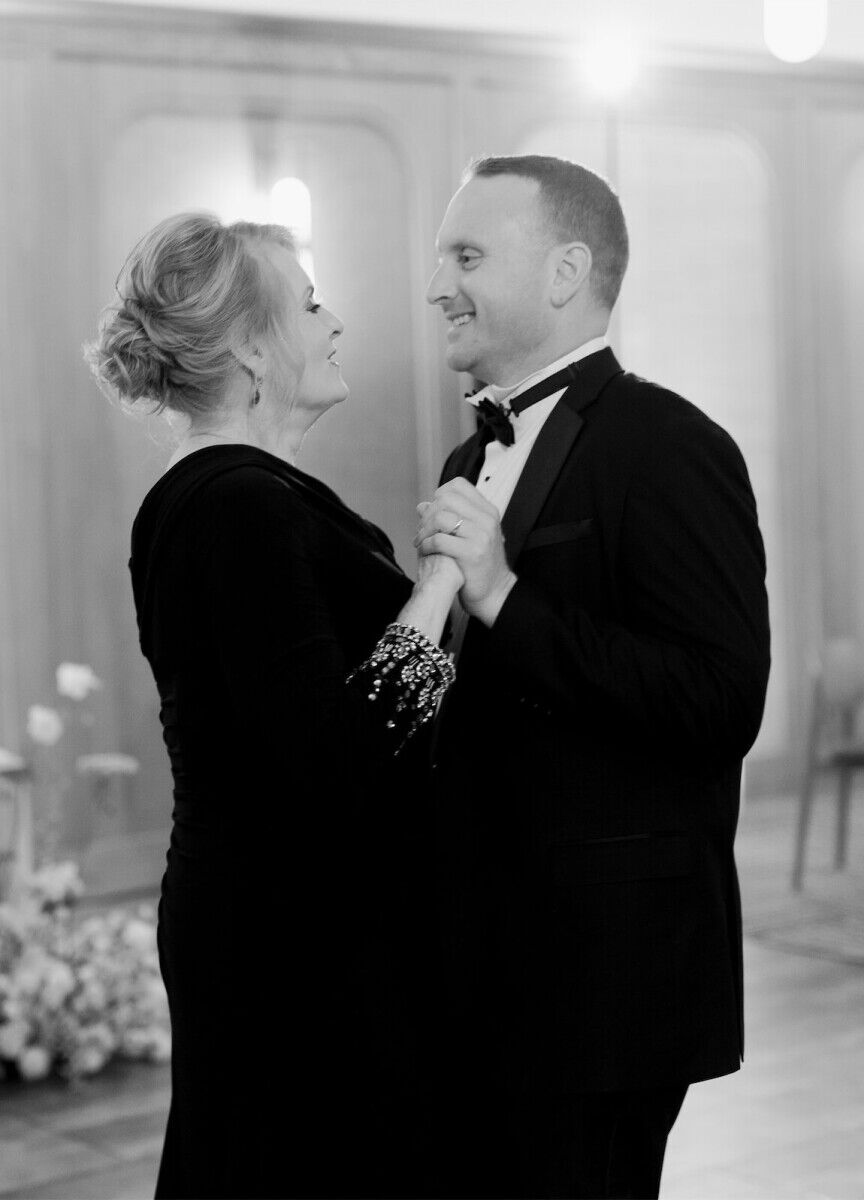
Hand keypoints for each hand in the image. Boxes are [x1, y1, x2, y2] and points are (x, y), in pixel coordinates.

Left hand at [414, 478, 517, 625]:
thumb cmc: (479, 564)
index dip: (440, 495)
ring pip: (441, 518)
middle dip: (428, 514)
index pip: (458, 485)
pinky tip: (425, 550)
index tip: (434, 510)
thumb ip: (449, 518)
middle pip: (446, 499)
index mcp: (488, 512)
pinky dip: (426, 544)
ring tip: (421, 540)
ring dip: (424, 529)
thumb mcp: (469, 535)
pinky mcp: (472, 553)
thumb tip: (421, 505)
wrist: (495, 591)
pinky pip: (439, 540)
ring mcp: (481, 536)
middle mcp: (487, 520)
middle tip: (422, 528)